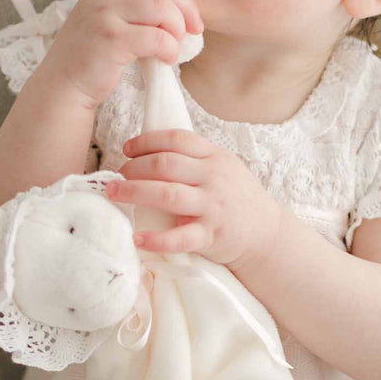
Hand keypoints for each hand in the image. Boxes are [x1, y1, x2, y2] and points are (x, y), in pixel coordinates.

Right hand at [42, 0, 203, 110]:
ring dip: (177, 28)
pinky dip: (169, 48)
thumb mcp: (103, 21)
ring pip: (161, 8)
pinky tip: (166, 58)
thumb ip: (127, 8)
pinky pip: (156, 37)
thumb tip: (171, 6)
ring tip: (174, 46)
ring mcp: (105, 16)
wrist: (63, 85)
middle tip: (194, 28)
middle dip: (185, 7)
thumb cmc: (89, 58)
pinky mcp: (112, 40)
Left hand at [105, 128, 280, 267]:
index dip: (146, 141)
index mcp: (214, 157)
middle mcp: (213, 178)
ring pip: (167, 195)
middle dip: (134, 167)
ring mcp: (212, 207)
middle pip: (165, 164)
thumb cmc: (237, 198)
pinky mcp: (211, 236)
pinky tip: (137, 238)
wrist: (267, 233)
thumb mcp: (224, 167)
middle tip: (117, 175)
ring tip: (113, 193)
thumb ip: (195, 158)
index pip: (176, 140)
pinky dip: (156, 239)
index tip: (127, 148)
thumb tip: (150, 152)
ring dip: (134, 192)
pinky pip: (180, 238)